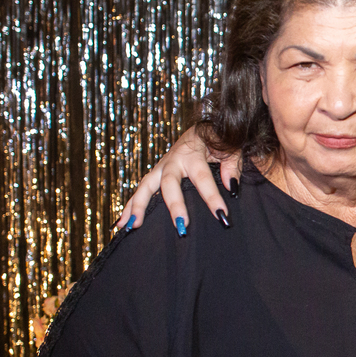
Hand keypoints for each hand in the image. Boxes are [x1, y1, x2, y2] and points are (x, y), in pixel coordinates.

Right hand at [114, 126, 242, 232]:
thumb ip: (233, 165)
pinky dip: (129, 206)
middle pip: (169, 183)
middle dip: (174, 205)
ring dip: (138, 206)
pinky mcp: (155, 175)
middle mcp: (173, 160)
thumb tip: (231, 187)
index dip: (212, 197)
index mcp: (193, 153)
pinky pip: (140, 191)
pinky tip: (122, 224)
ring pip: (145, 186)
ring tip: (133, 226)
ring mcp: (161, 167)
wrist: (200, 130)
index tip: (222, 215)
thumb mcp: (231, 148)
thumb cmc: (218, 141)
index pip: (203, 178)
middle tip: (182, 226)